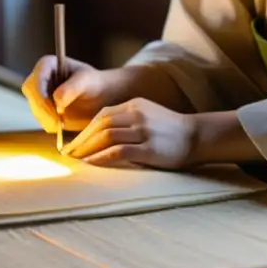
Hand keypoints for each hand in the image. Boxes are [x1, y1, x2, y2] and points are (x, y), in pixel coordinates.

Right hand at [21, 56, 131, 132]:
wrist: (99, 96)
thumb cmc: (93, 82)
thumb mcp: (86, 81)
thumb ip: (72, 87)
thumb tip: (57, 99)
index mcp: (47, 65)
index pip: (34, 81)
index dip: (40, 96)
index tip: (55, 109)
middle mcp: (39, 79)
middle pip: (31, 95)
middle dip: (43, 110)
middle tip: (58, 123)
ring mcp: (39, 95)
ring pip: (35, 109)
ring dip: (48, 119)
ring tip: (64, 123)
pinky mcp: (43, 109)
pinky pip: (42, 119)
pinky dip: (51, 124)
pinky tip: (63, 124)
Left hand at [61, 98, 196, 169]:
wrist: (196, 136)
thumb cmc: (170, 129)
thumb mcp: (147, 114)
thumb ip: (127, 119)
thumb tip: (101, 134)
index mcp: (135, 104)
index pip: (103, 114)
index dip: (86, 129)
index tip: (75, 142)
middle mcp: (137, 114)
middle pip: (101, 124)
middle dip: (82, 139)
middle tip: (70, 153)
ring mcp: (143, 131)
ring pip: (107, 136)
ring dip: (88, 148)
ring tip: (78, 159)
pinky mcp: (149, 148)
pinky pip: (119, 151)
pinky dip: (102, 157)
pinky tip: (93, 163)